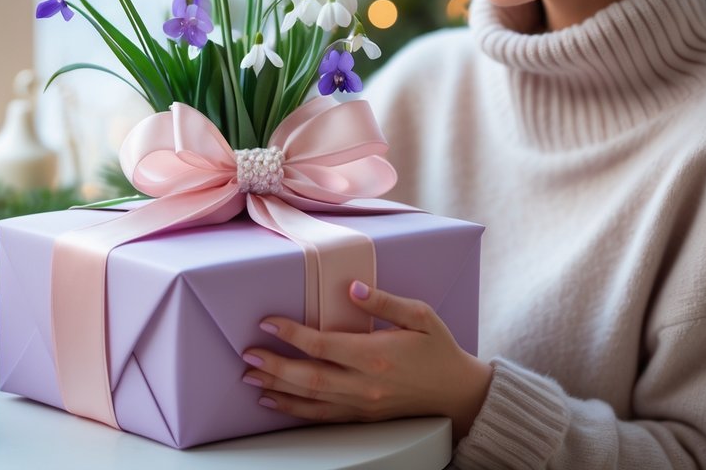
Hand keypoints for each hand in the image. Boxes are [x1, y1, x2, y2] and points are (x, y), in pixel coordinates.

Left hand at [242, 280, 492, 438]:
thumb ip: (384, 301)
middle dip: (275, 366)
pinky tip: (275, 402)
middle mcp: (365, 384)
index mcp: (375, 355)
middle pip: (309, 377)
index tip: (268, 323)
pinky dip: (295, 410)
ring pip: (310, 400)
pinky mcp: (362, 417)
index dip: (292, 334)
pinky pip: (322, 417)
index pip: (323, 344)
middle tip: (247, 354)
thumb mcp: (420, 316)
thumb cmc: (439, 350)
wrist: (458, 393)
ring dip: (277, 389)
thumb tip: (353, 288)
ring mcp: (362, 405)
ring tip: (251, 377)